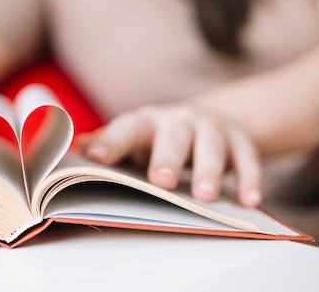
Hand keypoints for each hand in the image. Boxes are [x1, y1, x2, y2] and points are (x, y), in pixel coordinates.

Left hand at [78, 105, 261, 206]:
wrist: (214, 118)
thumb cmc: (161, 137)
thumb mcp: (134, 137)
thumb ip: (106, 144)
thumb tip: (68, 148)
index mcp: (147, 122)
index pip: (127, 127)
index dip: (112, 141)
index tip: (96, 156)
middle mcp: (179, 121)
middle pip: (173, 135)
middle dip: (166, 157)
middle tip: (160, 182)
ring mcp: (211, 129)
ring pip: (211, 145)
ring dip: (209, 170)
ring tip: (205, 196)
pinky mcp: (241, 141)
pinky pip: (248, 158)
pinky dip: (250, 178)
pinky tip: (249, 201)